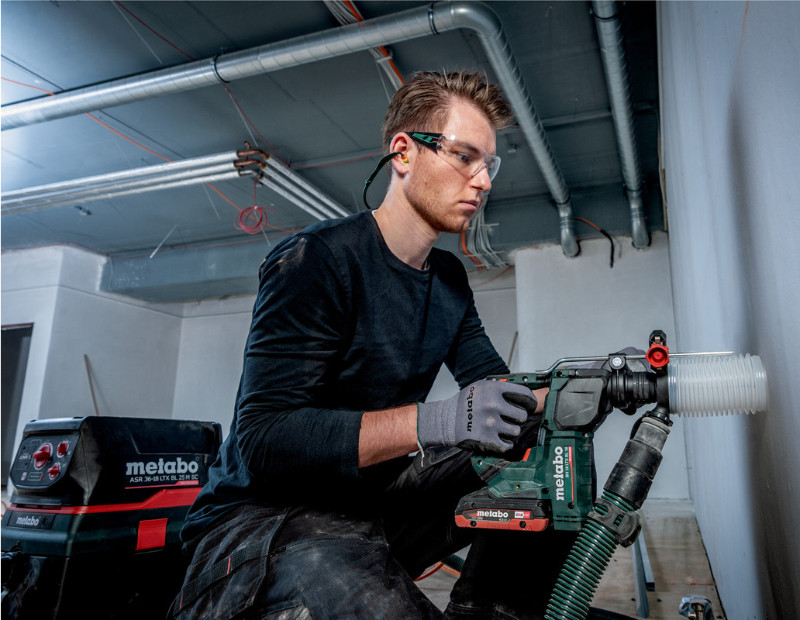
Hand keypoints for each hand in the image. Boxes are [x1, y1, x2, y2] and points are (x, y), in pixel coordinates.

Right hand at [417, 380, 537, 452]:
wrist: (445, 420)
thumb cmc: (463, 403)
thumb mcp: (480, 387)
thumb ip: (500, 388)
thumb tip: (523, 394)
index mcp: (493, 389)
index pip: (524, 394)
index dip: (530, 401)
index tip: (530, 406)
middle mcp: (493, 404)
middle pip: (522, 415)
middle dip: (517, 418)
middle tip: (509, 419)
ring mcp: (490, 422)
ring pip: (516, 431)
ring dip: (510, 432)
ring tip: (500, 428)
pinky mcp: (487, 439)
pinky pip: (507, 445)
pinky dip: (504, 444)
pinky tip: (498, 438)